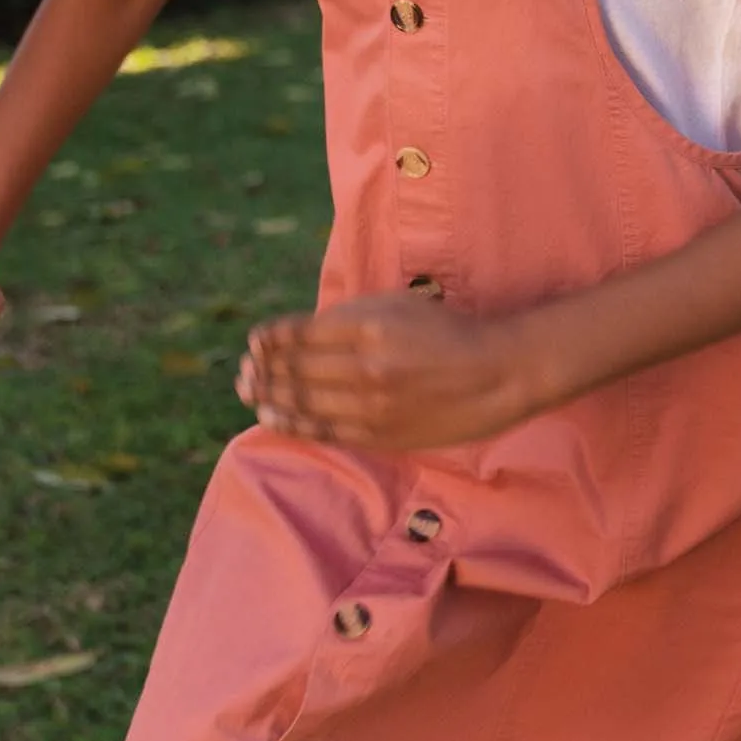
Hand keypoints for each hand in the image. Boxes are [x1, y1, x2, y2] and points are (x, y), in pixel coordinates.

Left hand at [237, 296, 540, 449]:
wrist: (498, 373)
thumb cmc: (450, 332)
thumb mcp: (403, 306)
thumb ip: (354, 316)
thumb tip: (303, 330)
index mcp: (372, 327)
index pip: (303, 334)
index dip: (273, 339)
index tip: (254, 340)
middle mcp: (366, 366)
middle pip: (297, 370)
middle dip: (262, 370)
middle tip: (242, 370)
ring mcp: (372, 404)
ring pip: (304, 402)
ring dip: (270, 396)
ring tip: (248, 392)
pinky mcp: (380, 433)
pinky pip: (325, 430)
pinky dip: (294, 424)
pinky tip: (272, 418)